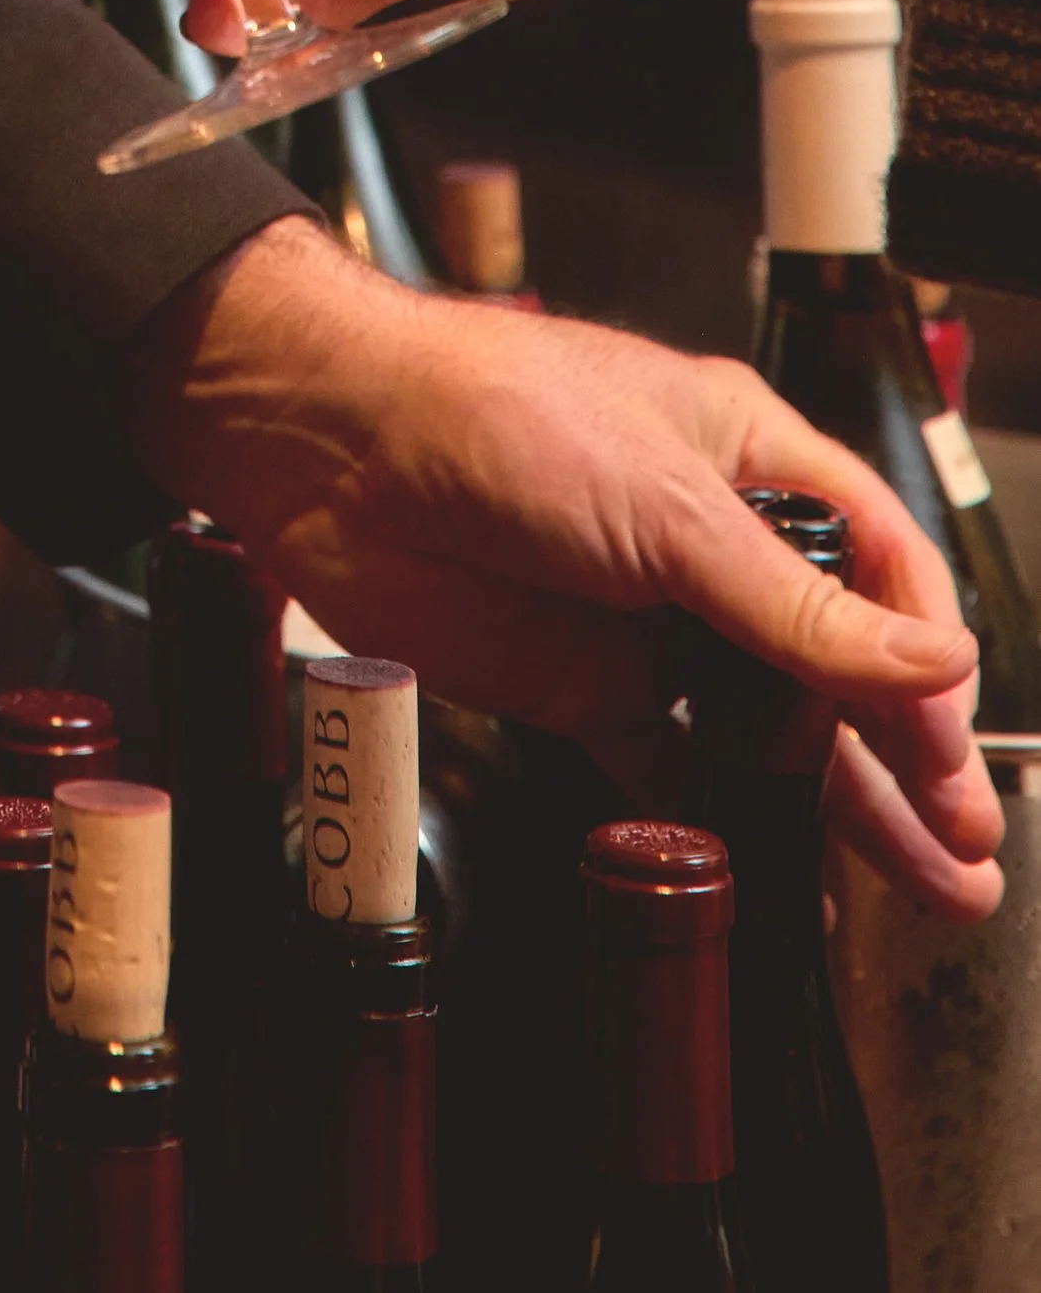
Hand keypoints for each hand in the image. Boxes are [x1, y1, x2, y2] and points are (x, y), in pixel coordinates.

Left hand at [125, 218, 1002, 917]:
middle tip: (965, 833)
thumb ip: (796, 605)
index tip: (950, 729)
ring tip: (930, 880)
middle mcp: (704, 543)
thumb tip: (935, 662)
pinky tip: (785, 871)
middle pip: (836, 657)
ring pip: (769, 725)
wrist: (333, 448)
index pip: (876, 559)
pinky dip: (724, 820)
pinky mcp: (579, 686)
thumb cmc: (495, 417)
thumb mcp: (667, 507)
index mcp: (743, 458)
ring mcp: (645, 621)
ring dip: (844, 797)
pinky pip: (668, 768)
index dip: (921, 646)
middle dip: (908, 744)